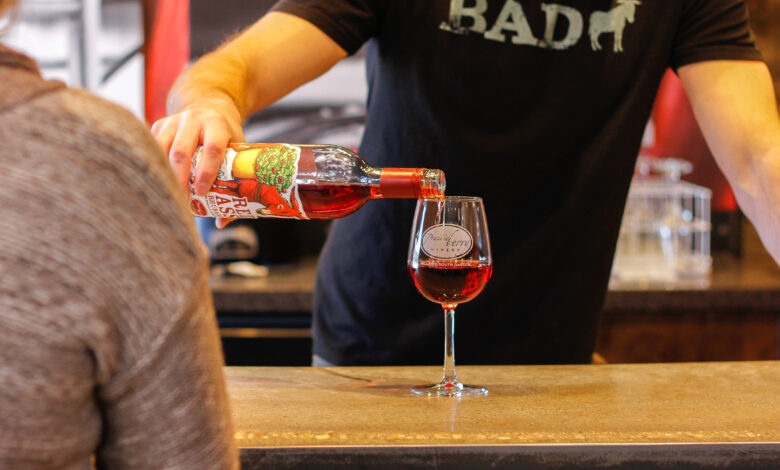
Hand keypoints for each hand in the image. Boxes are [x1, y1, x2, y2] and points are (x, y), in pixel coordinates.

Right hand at [151, 106, 244, 227]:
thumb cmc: (225, 137)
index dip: (207, 172)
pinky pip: (151, 145)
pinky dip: (152, 164)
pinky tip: (156, 181)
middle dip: (180, 178)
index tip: (203, 192)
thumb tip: (222, 221)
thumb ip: (234, 182)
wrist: (208, 106)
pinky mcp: (159, 125)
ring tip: (167, 193)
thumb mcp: (236, 150)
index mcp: (217, 124)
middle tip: (182, 201)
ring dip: (163, 173)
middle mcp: (194, 119)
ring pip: (162, 148)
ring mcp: (173, 120)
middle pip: (182, 151)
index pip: (212, 149)